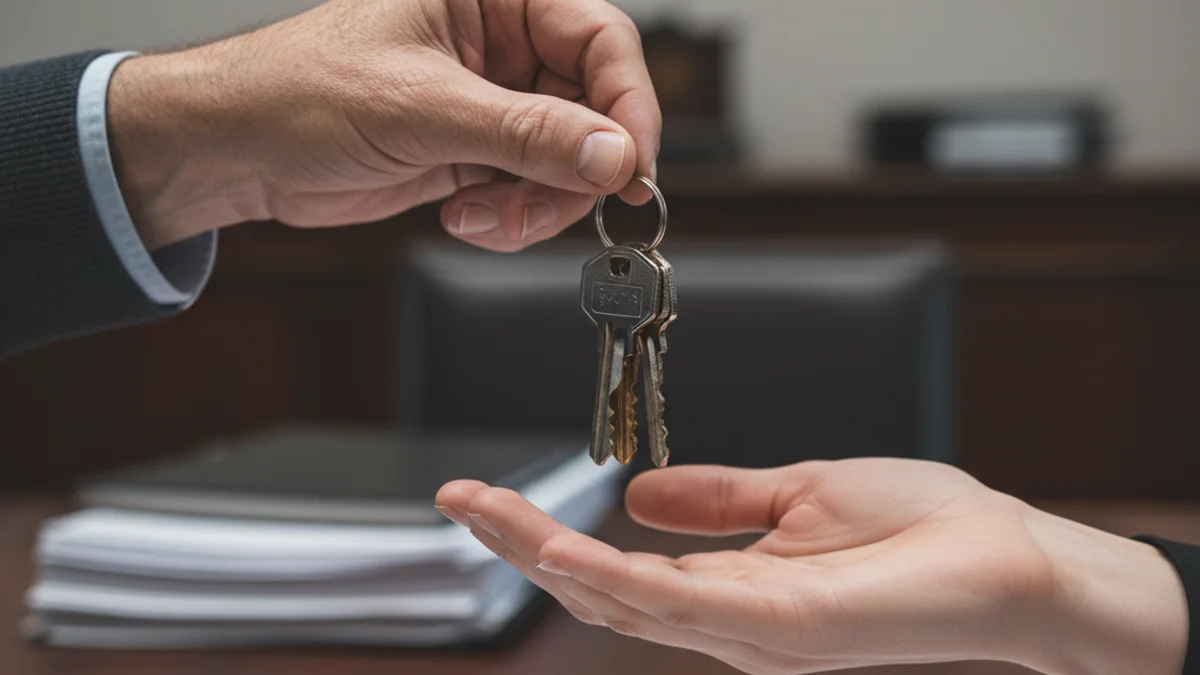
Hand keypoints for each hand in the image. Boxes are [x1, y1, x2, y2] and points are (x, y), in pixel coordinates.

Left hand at [105, 0, 659, 251]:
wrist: (237, 152)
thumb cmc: (298, 91)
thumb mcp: (422, 107)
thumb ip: (527, 133)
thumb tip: (613, 155)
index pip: (599, 38)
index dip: (627, 104)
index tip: (629, 165)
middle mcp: (499, 44)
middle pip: (593, 107)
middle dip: (576, 168)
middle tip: (558, 202)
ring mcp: (490, 101)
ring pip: (569, 159)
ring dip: (540, 202)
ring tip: (487, 214)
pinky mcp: (476, 151)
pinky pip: (532, 189)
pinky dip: (513, 216)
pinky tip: (466, 214)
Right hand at [436, 459, 1187, 674]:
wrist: (1013, 559)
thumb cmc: (924, 529)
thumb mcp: (798, 493)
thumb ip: (718, 500)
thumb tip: (637, 492)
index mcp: (732, 585)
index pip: (618, 565)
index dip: (546, 534)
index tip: (489, 494)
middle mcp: (727, 620)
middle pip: (600, 588)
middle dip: (520, 544)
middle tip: (457, 498)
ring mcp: (749, 632)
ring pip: (620, 599)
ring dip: (544, 554)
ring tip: (482, 511)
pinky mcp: (779, 628)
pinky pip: (677, 604)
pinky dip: (612, 574)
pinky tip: (559, 545)